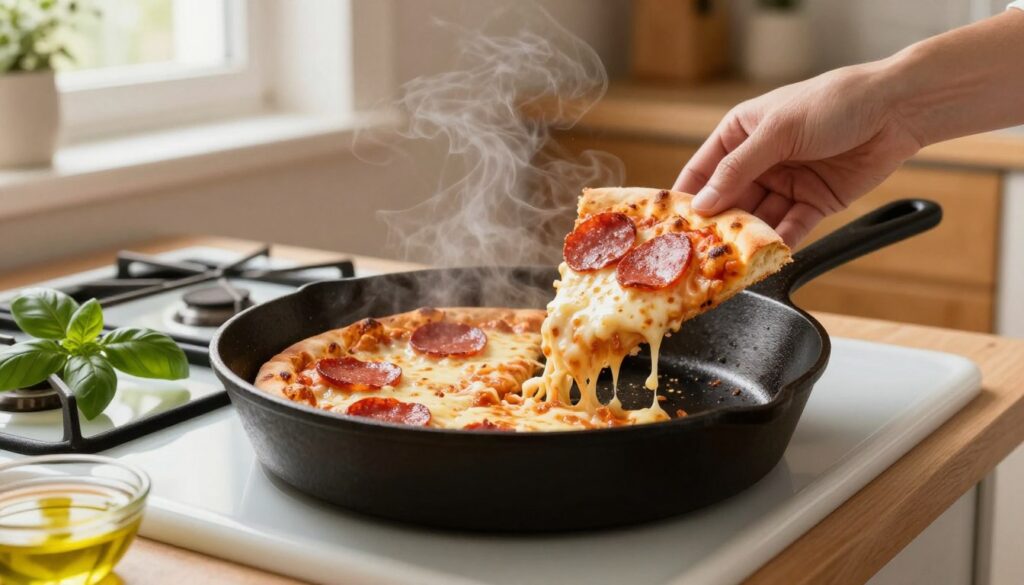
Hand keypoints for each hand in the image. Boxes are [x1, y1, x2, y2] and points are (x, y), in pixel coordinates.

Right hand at [673, 65, 922, 245]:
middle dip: (719, 225)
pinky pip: (791, 227)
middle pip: (730, 200)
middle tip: (702, 252)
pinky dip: (781, 243)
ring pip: (759, 217)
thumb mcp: (778, 131)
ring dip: (749, 238)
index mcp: (742, 132)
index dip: (688, 197)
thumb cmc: (833, 103)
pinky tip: (769, 258)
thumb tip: (704, 203)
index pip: (704, 170)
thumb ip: (738, 169)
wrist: (897, 110)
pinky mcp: (814, 202)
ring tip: (734, 260)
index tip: (672, 227)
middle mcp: (760, 159)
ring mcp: (787, 182)